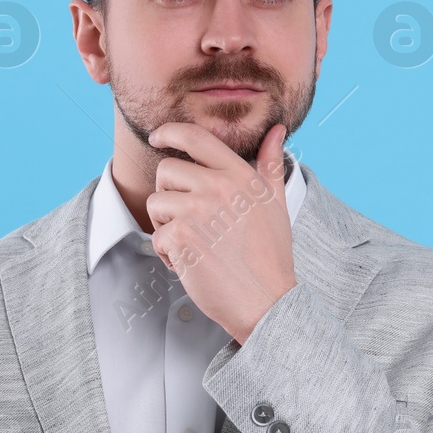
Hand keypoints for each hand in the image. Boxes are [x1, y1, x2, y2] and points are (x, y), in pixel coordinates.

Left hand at [145, 122, 296, 344]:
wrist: (266, 301)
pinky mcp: (181, 238)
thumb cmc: (270, 256)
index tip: (158, 137)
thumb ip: (271, 164)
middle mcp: (218, 187)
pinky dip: (168, 255)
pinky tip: (192, 264)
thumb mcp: (276, 204)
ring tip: (192, 244)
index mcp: (240, 175)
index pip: (196, 137)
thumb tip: (276, 130)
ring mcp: (198, 211)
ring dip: (165, 226)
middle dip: (169, 195)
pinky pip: (156, 236)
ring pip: (155, 203)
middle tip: (189, 221)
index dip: (170, 132)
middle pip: (166, 170)